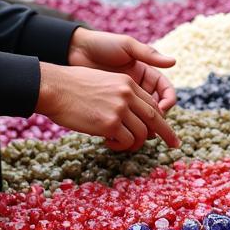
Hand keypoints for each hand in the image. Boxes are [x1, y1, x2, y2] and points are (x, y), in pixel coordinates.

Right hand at [36, 63, 176, 151]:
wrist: (54, 88)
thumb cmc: (73, 87)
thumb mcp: (104, 83)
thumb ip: (121, 96)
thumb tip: (132, 116)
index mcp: (128, 83)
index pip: (153, 105)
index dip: (162, 120)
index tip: (170, 130)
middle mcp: (127, 94)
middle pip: (155, 119)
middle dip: (167, 134)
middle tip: (175, 145)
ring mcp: (119, 109)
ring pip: (141, 134)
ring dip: (134, 144)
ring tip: (121, 144)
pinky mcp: (109, 123)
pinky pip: (126, 141)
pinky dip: (121, 146)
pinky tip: (108, 143)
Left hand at [67, 27, 177, 119]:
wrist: (74, 50)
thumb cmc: (102, 44)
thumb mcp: (127, 45)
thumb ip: (149, 54)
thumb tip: (173, 62)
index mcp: (147, 73)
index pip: (165, 91)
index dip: (168, 102)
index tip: (162, 111)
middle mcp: (139, 87)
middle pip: (156, 108)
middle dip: (157, 120)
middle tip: (151, 130)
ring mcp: (126, 97)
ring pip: (141, 116)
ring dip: (142, 125)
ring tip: (137, 132)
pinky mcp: (112, 105)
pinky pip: (124, 118)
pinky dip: (126, 125)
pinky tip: (121, 127)